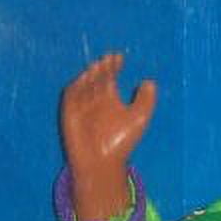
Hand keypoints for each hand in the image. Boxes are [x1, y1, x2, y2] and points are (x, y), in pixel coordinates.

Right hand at [60, 52, 156, 220]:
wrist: (103, 163)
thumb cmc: (121, 143)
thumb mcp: (139, 119)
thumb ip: (145, 101)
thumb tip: (151, 82)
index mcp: (110, 98)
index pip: (110, 76)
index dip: (114, 65)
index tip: (120, 57)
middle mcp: (95, 98)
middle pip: (97, 77)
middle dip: (103, 67)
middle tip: (109, 59)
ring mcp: (81, 104)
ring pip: (85, 84)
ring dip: (91, 74)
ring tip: (99, 66)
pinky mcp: (69, 113)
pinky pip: (71, 95)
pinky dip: (76, 87)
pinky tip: (84, 79)